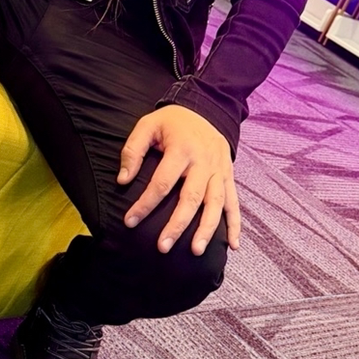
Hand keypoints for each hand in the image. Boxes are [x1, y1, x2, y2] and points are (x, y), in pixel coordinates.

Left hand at [118, 105, 240, 255]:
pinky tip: (234, 245)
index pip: (162, 182)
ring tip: (195, 251)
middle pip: (191, 197)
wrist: (205, 107)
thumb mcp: (148, 125)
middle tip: (163, 247)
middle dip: (177, 224)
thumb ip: (133, 151)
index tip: (129, 222)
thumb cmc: (171, 121)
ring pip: (215, 202)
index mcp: (182, 148)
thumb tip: (123, 180)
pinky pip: (234, 202)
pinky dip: (235, 224)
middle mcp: (203, 160)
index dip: (145, 204)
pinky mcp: (228, 174)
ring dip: (206, 228)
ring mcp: (219, 169)